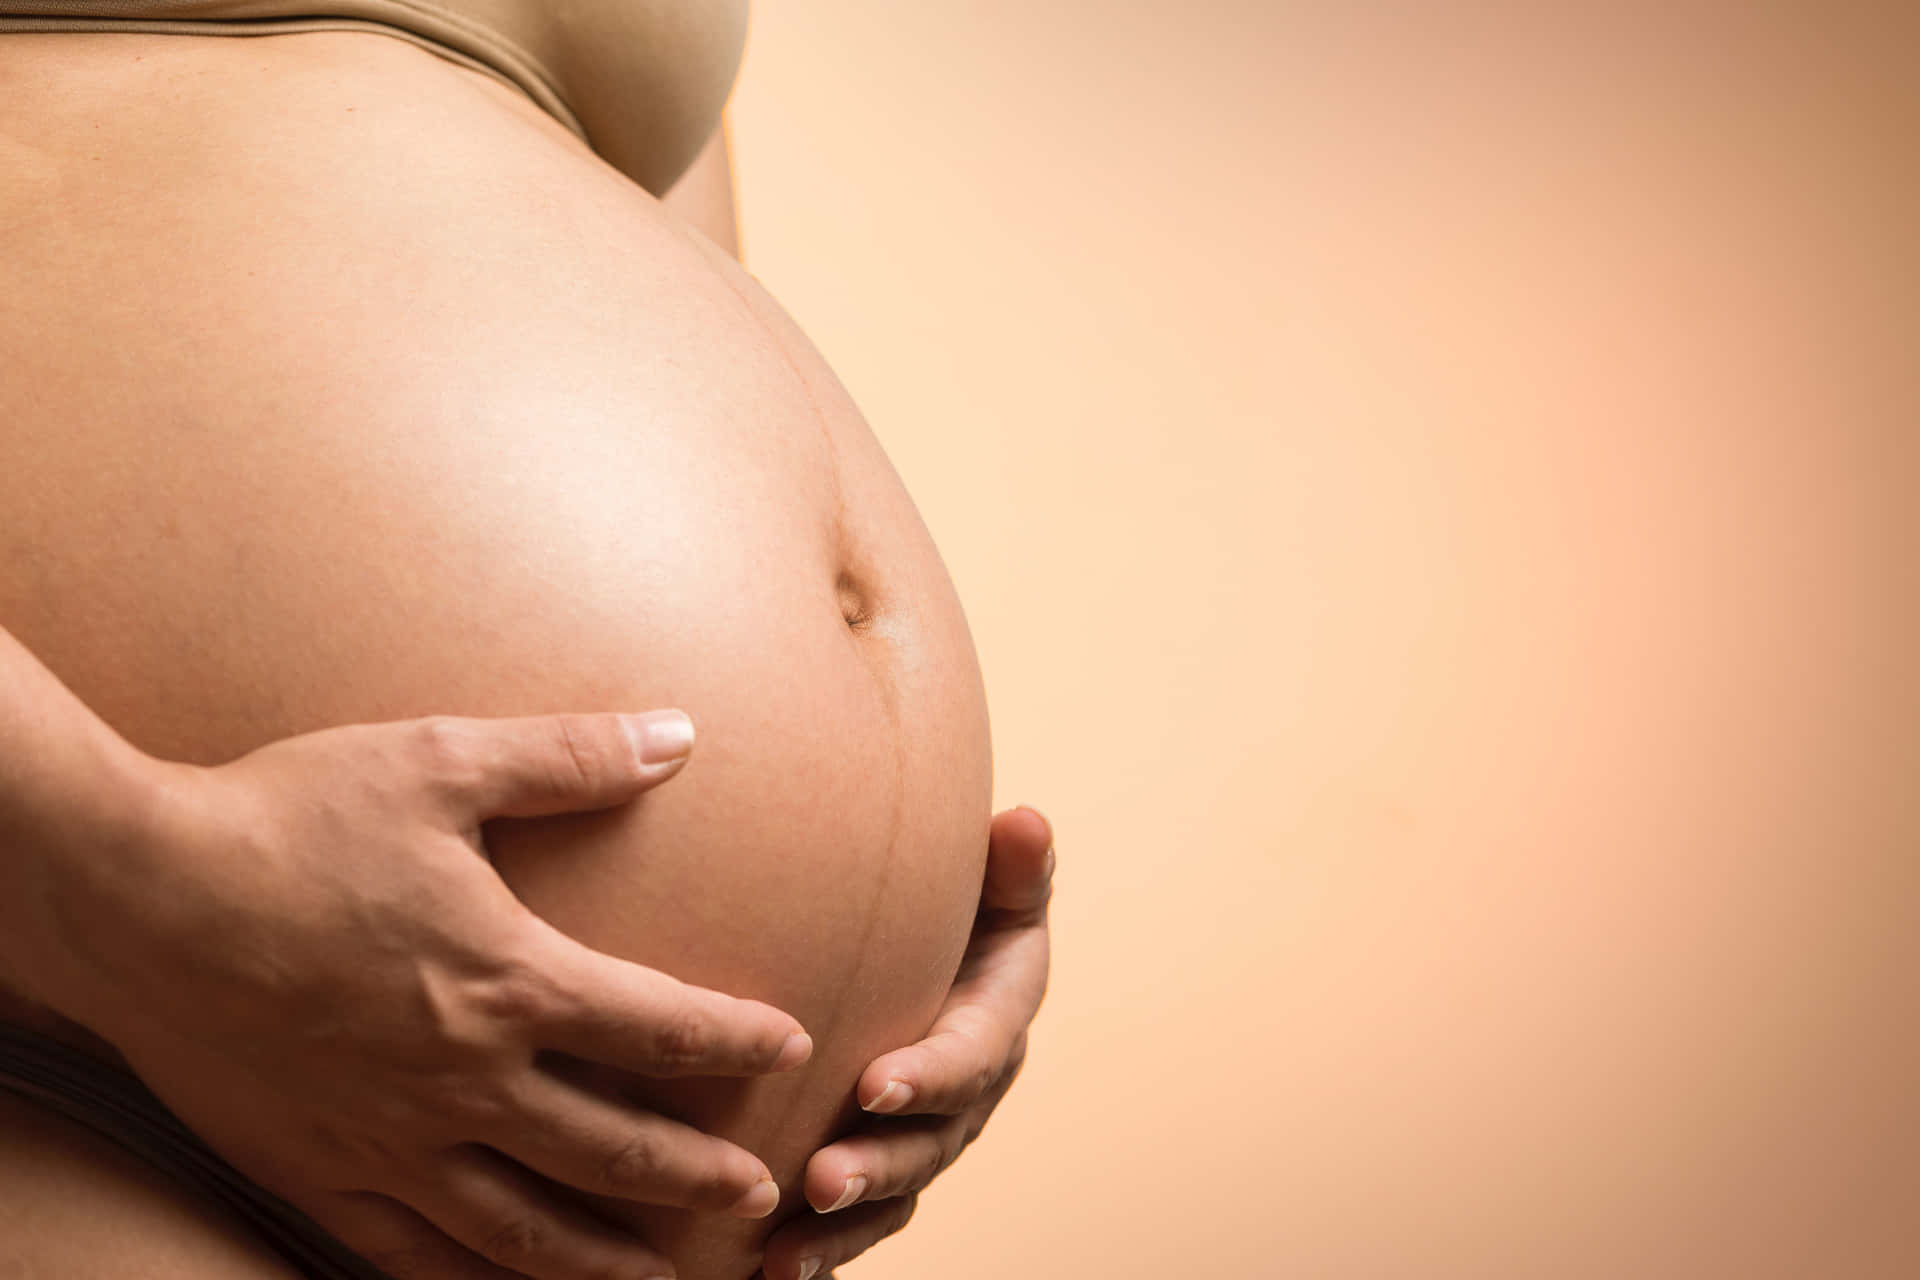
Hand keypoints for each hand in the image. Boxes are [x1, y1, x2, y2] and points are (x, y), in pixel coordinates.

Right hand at [35, 709, 809, 1279]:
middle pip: (611, 1150)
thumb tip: (679, 734)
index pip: (656, 1027)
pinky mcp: (314, 1170)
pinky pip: (406, 1252)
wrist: (133, 896)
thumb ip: (569, 757)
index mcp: (504, 980)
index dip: (733, 1040)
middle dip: (695, 1177)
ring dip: (601, 1260)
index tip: (788, 1047)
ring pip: (520, 1228)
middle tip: (762, 1198)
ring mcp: (386, 1140)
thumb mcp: (439, 763)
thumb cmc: (288, 819)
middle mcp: (460, 1080)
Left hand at [759, 806, 1054, 1279]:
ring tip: (785, 1247)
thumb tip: (1025, 823)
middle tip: (822, 1178)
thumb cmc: (959, 907)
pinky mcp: (883, 1164)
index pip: (971, 1052)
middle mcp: (967, 1090)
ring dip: (843, 1224)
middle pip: (930, 1141)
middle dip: (878, 1164)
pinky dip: (819, 1253)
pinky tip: (765, 1274)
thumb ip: (1012, 868)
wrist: (922, 947)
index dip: (931, 1074)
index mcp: (996, 1018)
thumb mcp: (996, 887)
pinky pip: (858, 1221)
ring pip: (893, 1192)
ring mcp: (926, 1136)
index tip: (875, 1083)